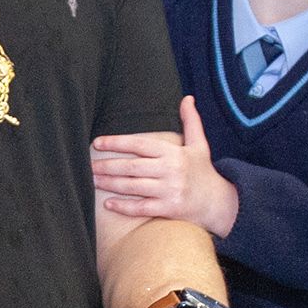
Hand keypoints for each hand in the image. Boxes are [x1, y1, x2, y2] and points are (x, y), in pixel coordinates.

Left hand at [89, 98, 237, 234]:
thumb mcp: (199, 145)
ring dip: (110, 184)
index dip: (117, 142)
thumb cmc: (203, 172)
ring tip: (93, 181)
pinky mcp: (169, 209)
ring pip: (133, 186)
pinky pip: (142, 207)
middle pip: (132, 166)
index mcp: (174, 153)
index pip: (140, 144)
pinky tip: (108, 203)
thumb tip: (187, 98)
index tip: (98, 143)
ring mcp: (170, 190)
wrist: (219, 203)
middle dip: (108, 166)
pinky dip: (124, 206)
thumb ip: (191, 121)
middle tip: (88, 166)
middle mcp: (171, 170)